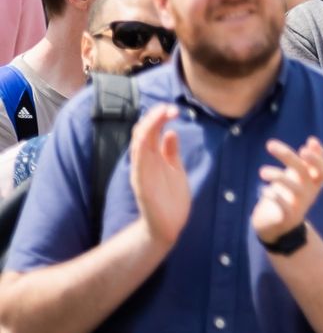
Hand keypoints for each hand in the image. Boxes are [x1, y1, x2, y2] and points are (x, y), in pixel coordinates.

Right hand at [128, 104, 190, 249]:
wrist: (168, 225)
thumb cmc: (171, 198)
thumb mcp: (175, 169)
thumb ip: (171, 152)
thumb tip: (171, 132)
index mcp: (153, 157)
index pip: (150, 131)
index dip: (159, 117)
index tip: (174, 108)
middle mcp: (145, 162)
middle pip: (143, 133)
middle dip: (154, 117)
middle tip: (170, 108)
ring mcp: (142, 173)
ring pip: (138, 144)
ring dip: (149, 127)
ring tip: (162, 114)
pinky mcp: (142, 186)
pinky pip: (138, 166)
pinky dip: (140, 150)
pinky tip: (145, 138)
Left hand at [252, 136, 322, 244]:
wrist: (279, 226)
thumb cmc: (289, 195)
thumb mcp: (299, 177)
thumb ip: (306, 161)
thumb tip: (312, 141)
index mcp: (314, 182)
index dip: (318, 157)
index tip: (306, 145)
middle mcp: (310, 193)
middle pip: (304, 172)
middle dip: (288, 156)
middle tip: (270, 145)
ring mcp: (300, 205)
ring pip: (294, 189)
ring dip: (278, 176)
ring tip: (262, 171)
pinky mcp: (287, 218)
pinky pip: (284, 207)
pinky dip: (275, 198)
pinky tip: (264, 191)